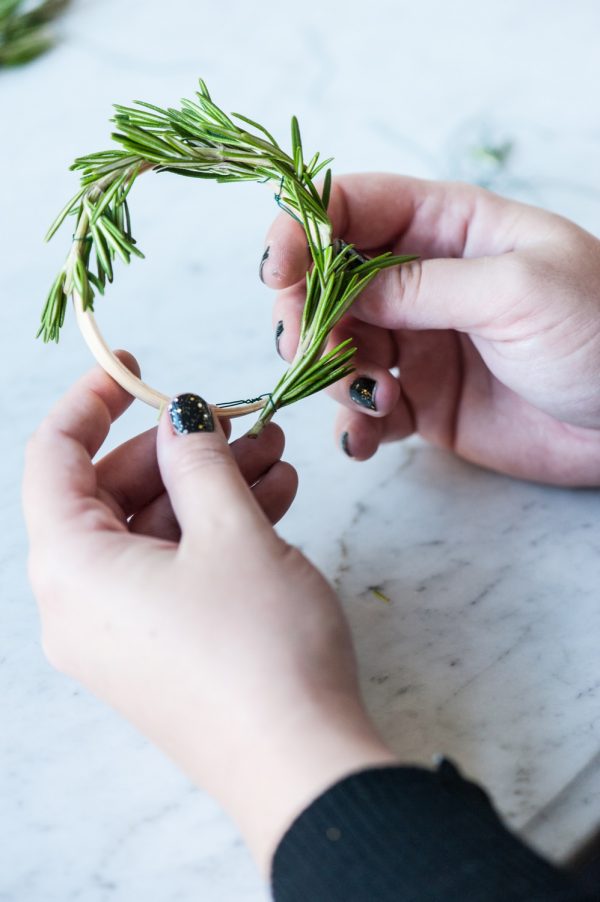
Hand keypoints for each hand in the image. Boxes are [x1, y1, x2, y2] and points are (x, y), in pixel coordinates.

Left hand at [23, 353, 394, 873]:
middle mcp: (79, 604)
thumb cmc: (260, 648)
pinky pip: (172, 570)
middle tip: (239, 421)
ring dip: (210, 488)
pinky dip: (215, 533)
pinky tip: (274, 503)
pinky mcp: (159, 651)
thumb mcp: (231, 532)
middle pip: (111, 494)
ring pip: (153, 532)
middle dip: (178, 449)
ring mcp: (119, 633)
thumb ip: (198, 461)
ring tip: (276, 458)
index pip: (54, 457)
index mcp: (70, 568)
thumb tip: (180, 420)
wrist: (302, 766)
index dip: (92, 400)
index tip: (136, 366)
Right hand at [262, 174, 599, 484]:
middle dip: (306, 313)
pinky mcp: (423, 401)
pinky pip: (365, 408)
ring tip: (370, 399)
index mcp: (450, 228)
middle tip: (307, 347)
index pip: (354, 208)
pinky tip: (365, 438)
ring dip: (332, 376)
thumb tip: (340, 288)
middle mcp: (425, 282)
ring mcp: (420, 343)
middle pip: (328, 283)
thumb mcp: (518, 290)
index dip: (303, 229)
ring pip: (338, 349)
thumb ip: (422, 285)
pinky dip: (353, 424)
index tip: (277, 270)